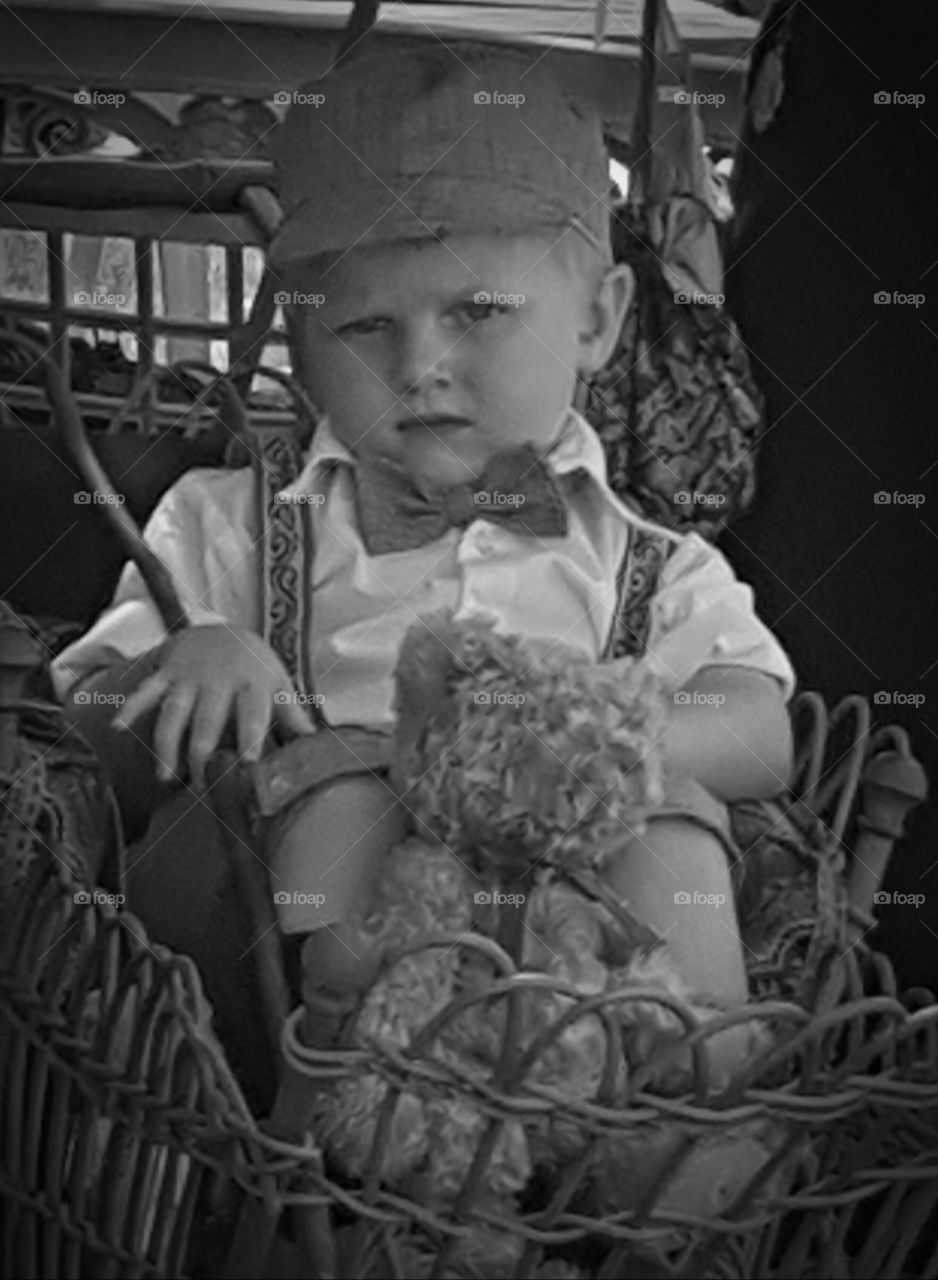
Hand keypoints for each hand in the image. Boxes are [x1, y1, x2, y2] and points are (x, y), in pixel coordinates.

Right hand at [112, 625, 315, 789]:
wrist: (220, 630)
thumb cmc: (255, 667)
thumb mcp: (279, 683)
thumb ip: (292, 714)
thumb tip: (315, 743)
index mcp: (252, 684)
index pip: (252, 713)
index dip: (250, 737)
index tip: (247, 764)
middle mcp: (219, 681)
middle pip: (207, 722)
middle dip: (203, 754)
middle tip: (203, 788)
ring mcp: (188, 678)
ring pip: (174, 713)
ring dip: (167, 745)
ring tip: (165, 778)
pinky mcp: (165, 675)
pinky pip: (146, 691)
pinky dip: (131, 707)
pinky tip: (118, 728)